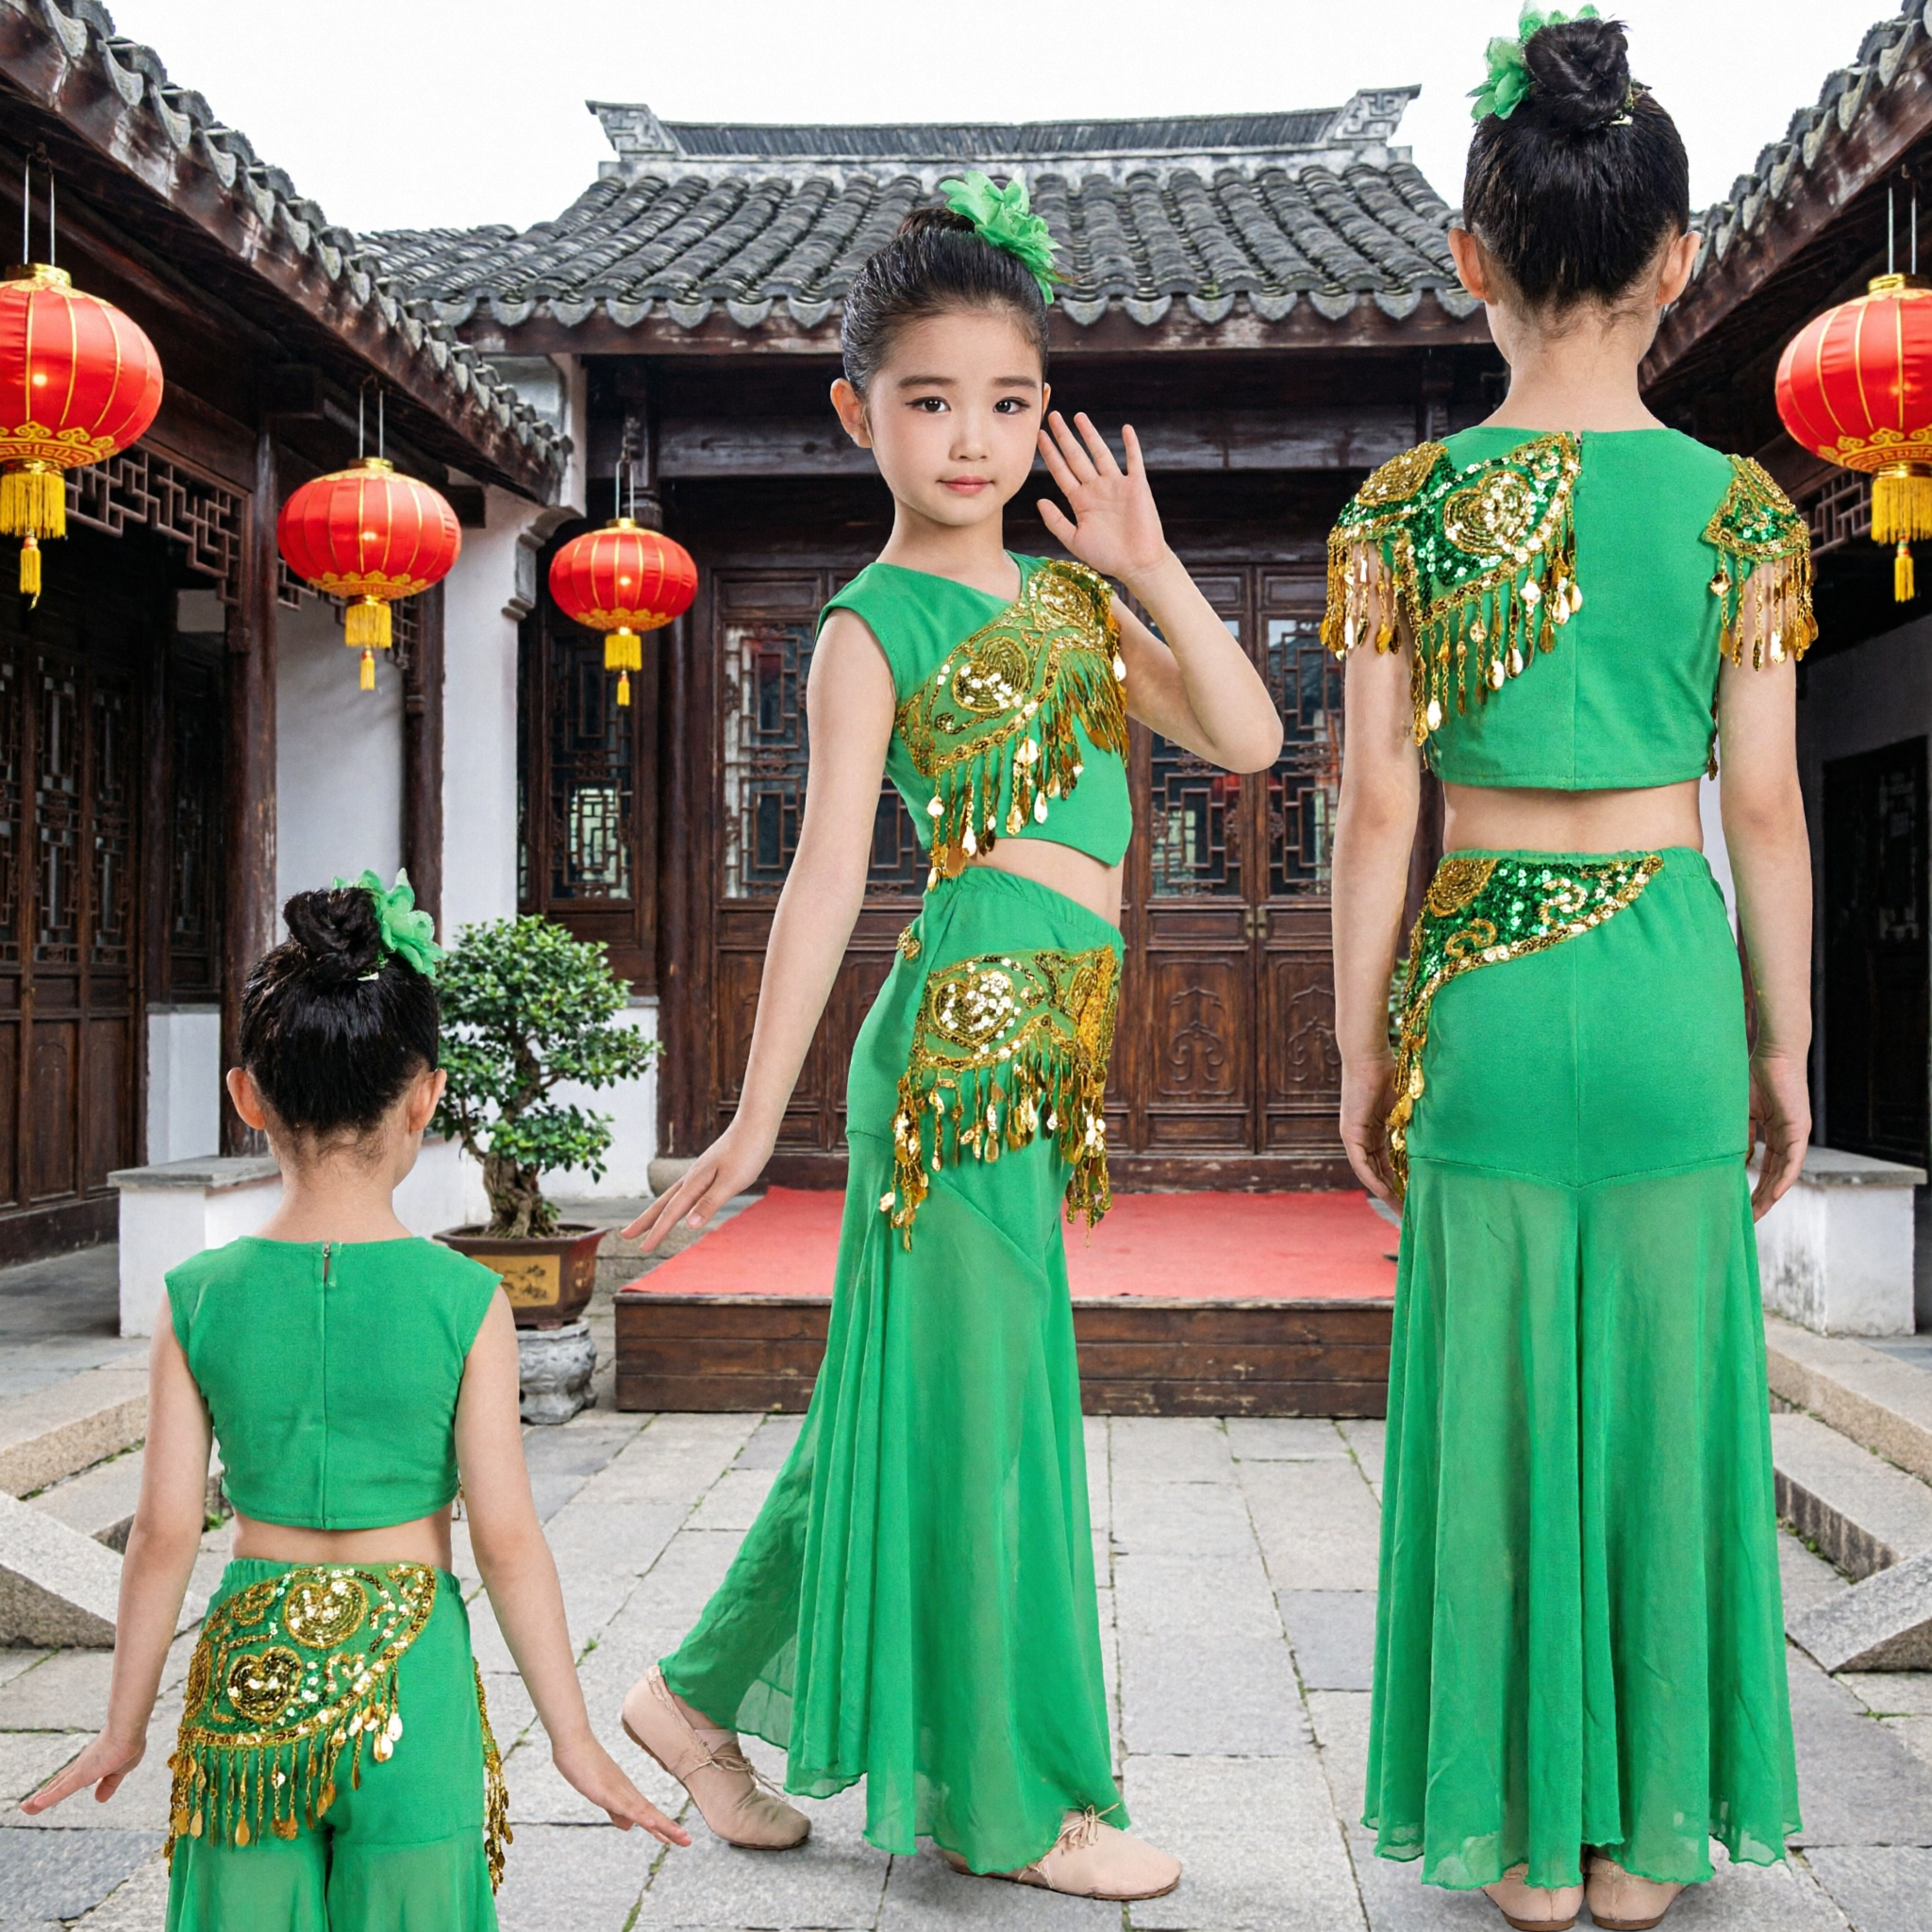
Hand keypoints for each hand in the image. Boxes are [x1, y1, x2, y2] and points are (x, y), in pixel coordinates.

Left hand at [21, 1729, 143, 1812]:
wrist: (129, 1729)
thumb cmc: (129, 1744)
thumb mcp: (121, 1770)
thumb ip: (109, 1784)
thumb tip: (100, 1799)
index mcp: (91, 1764)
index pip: (69, 1778)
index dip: (57, 1787)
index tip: (45, 1795)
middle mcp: (81, 1766)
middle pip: (58, 1783)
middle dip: (43, 1795)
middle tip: (27, 1806)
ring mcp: (79, 1770)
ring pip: (55, 1787)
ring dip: (39, 1799)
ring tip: (25, 1807)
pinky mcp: (80, 1774)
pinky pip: (61, 1790)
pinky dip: (48, 1798)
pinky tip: (35, 1805)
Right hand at [552, 1733, 690, 1845]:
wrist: (573, 1741)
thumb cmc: (584, 1764)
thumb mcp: (601, 1793)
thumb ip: (614, 1811)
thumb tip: (628, 1826)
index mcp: (626, 1793)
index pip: (648, 1813)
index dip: (664, 1826)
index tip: (679, 1837)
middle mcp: (627, 1791)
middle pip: (652, 1813)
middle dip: (670, 1828)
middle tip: (687, 1841)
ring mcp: (618, 1791)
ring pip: (644, 1811)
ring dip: (662, 1824)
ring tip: (678, 1835)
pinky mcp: (607, 1791)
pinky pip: (626, 1806)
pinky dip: (640, 1815)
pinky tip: (652, 1823)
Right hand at [622, 1118, 773, 1251]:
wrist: (755, 1123)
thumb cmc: (747, 1152)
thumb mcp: (732, 1181)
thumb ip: (710, 1203)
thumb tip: (689, 1225)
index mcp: (695, 1182)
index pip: (672, 1212)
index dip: (657, 1232)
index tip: (643, 1249)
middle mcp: (692, 1177)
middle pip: (663, 1203)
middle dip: (644, 1221)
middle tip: (625, 1235)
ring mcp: (699, 1172)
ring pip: (671, 1196)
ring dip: (656, 1211)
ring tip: (645, 1223)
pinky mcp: (708, 1170)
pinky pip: (684, 1191)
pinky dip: (675, 1202)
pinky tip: (679, 1205)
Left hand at [1035, 412, 1168, 583]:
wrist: (1137, 565)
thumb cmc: (1107, 557)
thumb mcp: (1074, 540)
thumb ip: (1056, 521)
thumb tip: (1039, 500)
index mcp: (1080, 501)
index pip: (1061, 471)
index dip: (1050, 454)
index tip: (1039, 436)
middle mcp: (1096, 489)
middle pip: (1077, 457)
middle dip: (1064, 437)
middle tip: (1053, 417)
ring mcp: (1116, 485)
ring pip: (1100, 454)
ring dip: (1090, 435)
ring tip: (1079, 416)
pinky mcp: (1136, 486)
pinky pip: (1134, 461)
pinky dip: (1131, 445)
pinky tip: (1126, 429)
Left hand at [1340, 1056, 1400, 1208]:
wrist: (1370, 1055)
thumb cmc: (1390, 1071)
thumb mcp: (1406, 1105)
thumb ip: (1415, 1122)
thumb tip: (1440, 1137)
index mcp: (1375, 1129)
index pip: (1387, 1162)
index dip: (1400, 1180)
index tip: (1414, 1196)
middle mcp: (1362, 1135)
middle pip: (1378, 1172)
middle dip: (1393, 1193)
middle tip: (1408, 1212)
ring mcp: (1354, 1134)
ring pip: (1369, 1171)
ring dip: (1384, 1191)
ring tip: (1400, 1209)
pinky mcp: (1350, 1132)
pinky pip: (1361, 1162)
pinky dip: (1373, 1178)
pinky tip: (1386, 1191)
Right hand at [1749, 1047, 1810, 1219]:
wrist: (1774, 1053)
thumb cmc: (1755, 1075)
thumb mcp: (1742, 1112)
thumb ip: (1740, 1134)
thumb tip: (1731, 1159)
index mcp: (1775, 1132)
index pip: (1766, 1166)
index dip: (1753, 1186)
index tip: (1739, 1204)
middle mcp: (1789, 1137)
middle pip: (1776, 1176)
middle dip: (1761, 1198)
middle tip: (1747, 1218)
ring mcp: (1796, 1134)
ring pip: (1784, 1173)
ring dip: (1771, 1194)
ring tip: (1757, 1212)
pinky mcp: (1799, 1129)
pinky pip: (1792, 1161)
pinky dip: (1784, 1179)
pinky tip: (1774, 1194)